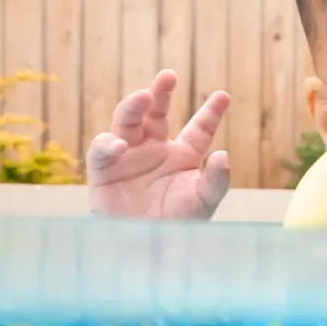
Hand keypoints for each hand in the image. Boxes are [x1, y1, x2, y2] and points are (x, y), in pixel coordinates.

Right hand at [86, 69, 230, 219]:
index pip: (199, 127)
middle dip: (161, 94)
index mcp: (183, 154)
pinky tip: (118, 145)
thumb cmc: (179, 224)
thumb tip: (223, 154)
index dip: (211, 112)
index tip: (224, 96)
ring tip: (143, 97)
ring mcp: (128, 156)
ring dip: (133, 107)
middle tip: (168, 76)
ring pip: (127, 122)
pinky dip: (108, 145)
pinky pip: (102, 151)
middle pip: (157, 114)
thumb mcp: (204, 201)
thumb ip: (217, 180)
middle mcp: (155, 149)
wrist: (148, 249)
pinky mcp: (104, 170)